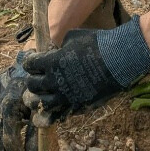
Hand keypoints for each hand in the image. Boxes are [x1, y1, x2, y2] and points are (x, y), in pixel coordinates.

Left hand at [22, 16, 149, 125]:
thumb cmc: (98, 43)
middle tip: (38, 77)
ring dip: (40, 99)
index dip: (30, 62)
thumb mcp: (74, 37)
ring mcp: (66, 96)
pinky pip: (60, 113)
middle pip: (32, 86)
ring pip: (42, 104)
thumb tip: (57, 50)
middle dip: (33, 80)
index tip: (34, 60)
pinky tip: (58, 104)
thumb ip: (61, 46)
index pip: (29, 65)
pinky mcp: (78, 106)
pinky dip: (56, 110)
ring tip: (43, 95)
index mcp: (52, 63)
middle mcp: (55, 82)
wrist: (120, 60)